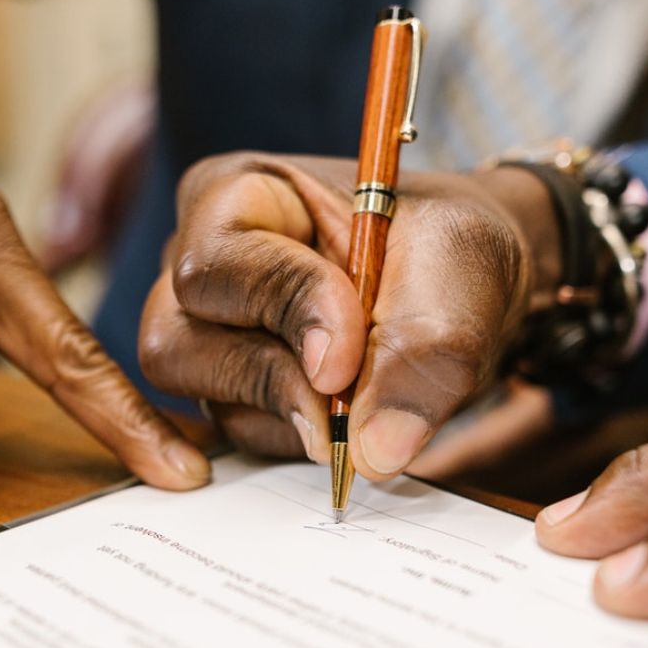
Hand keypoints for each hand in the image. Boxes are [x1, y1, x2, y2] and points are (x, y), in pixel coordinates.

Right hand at [139, 152, 560, 477]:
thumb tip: (373, 451)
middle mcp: (204, 267)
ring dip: (295, 415)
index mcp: (239, 196)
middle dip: (274, 379)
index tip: (348, 359)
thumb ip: (422, 354)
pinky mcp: (232, 393)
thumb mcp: (458, 277)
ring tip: (369, 396)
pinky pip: (239, 436)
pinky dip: (298, 440)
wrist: (469, 292)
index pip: (219, 262)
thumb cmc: (449, 252)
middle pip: (178, 341)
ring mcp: (208, 335)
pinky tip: (346, 420)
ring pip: (206, 398)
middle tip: (350, 407)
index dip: (284, 312)